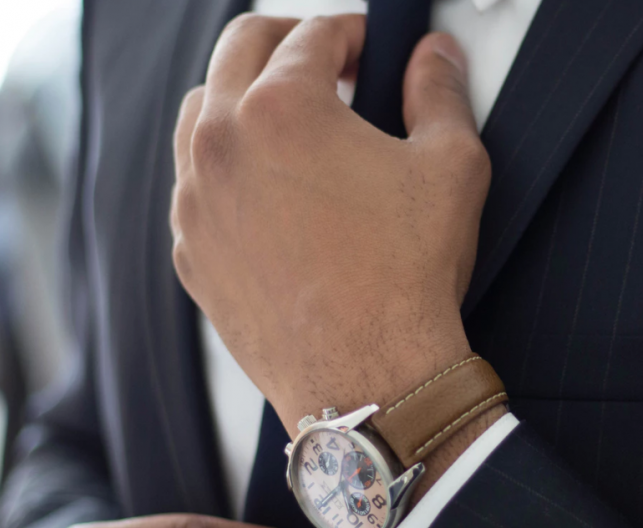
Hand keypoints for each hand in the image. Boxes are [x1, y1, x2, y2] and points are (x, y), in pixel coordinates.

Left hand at [170, 14, 490, 434]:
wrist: (370, 378)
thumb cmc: (408, 279)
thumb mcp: (451, 167)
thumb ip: (440, 93)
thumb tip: (435, 57)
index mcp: (282, 108)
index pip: (312, 33)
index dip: (352, 31)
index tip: (369, 47)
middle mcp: (222, 145)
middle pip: (239, 50)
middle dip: (287, 42)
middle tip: (326, 64)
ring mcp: (195, 203)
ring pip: (201, 113)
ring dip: (244, 99)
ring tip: (290, 124)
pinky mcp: (191, 253)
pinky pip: (194, 186)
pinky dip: (226, 169)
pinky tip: (268, 192)